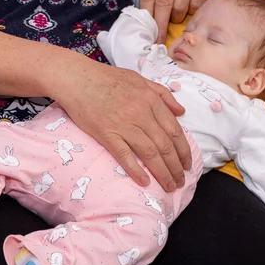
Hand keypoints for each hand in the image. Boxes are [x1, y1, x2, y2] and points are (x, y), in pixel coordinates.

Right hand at [53, 60, 191, 191]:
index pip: (175, 130)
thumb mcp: (140, 79)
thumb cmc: (107, 78)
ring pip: (150, 153)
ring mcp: (123, 124)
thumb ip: (162, 94)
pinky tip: (145, 182)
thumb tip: (181, 111)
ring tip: (169, 186)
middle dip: (176, 167)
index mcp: (150, 99)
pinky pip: (124, 155)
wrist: (77, 78)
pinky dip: (136, 170)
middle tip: (181, 181)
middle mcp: (141, 113)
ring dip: (163, 172)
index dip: (184, 150)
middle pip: (165, 145)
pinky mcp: (106, 133)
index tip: (188, 163)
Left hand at [139, 0, 226, 42]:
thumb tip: (147, 27)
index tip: (146, 35)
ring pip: (180, 7)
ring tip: (180, 13)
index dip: (147, 18)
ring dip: (179, 17)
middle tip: (159, 41)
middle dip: (160, 26)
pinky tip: (191, 6)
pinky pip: (195, 5)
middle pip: (163, 3)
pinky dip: (192, 11)